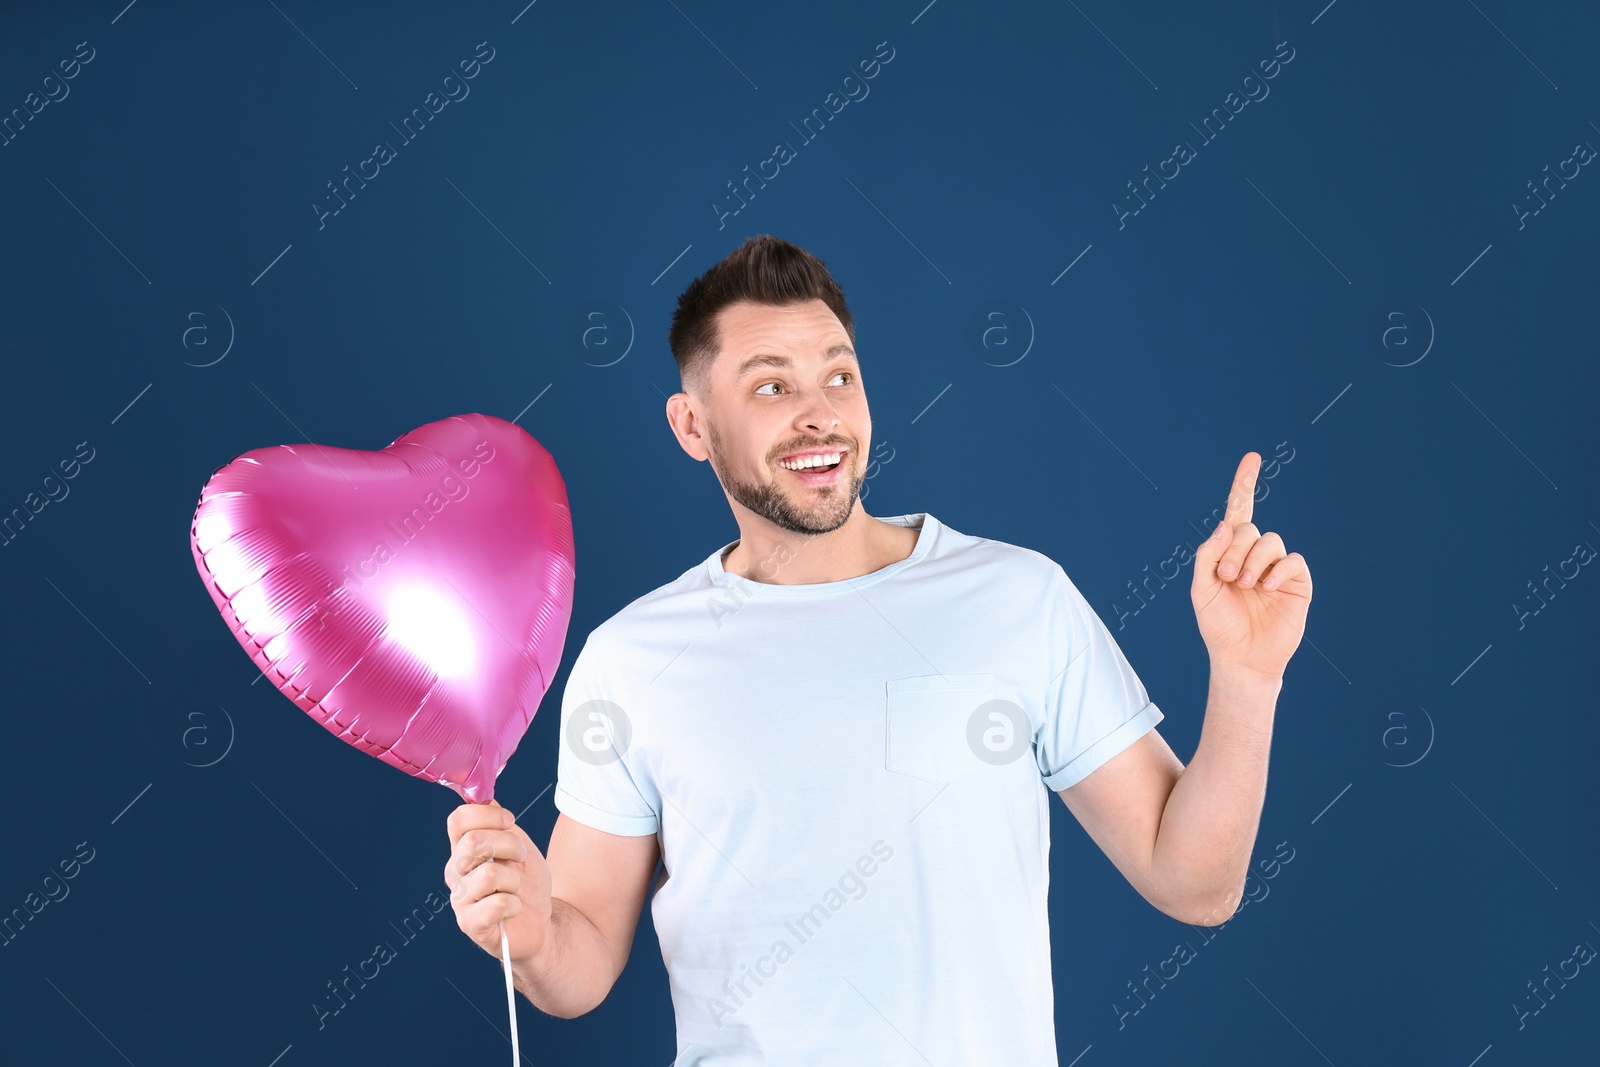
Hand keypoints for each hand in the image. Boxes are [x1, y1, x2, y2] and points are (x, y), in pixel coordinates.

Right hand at [444, 800, 552, 965]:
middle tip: (520, 858)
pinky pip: (497, 905)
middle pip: (473, 842)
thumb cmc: (526, 882)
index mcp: (463, 849)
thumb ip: (499, 824)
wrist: (538, 921)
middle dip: (510, 845)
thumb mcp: (518, 844)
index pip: (458, 820)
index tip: (510, 821)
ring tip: (516, 888)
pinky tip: (513, 909)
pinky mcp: (470, 925)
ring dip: (515, 879)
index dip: (488, 815)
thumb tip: (485, 799)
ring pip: (489, 874)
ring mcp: (460, 899)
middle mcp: (455, 872)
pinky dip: (515, 905)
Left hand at [1190, 451, 1311, 679]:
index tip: (1252, 457)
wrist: (1241, 658)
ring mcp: (1277, 567)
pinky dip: (1278, 570)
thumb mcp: (1201, 589)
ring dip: (1253, 561)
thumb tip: (1225, 524)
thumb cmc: (1218, 625)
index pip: (1238, 511)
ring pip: (1270, 541)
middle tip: (1227, 578)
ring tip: (1244, 586)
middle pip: (1248, 528)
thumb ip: (1208, 555)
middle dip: (1234, 549)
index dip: (1244, 484)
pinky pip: (1292, 561)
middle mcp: (1254, 555)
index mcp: (1229, 552)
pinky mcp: (1297, 582)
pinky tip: (1267, 588)